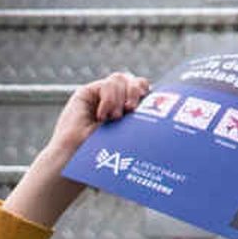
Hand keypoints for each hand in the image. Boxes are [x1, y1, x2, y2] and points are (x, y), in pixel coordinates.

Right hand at [8, 70, 149, 228]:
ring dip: (120, 98)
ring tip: (114, 118)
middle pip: (137, 81)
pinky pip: (108, 83)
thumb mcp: (128, 137)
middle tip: (132, 110)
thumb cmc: (102, 158)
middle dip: (137, 91)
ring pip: (122, 79)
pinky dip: (109, 98)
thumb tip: (160, 108)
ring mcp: (102, 96)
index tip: (152, 109)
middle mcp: (118, 103)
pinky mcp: (88, 92)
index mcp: (131, 114)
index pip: (147, 94)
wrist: (77, 159)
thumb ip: (140, 121)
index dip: (150, 95)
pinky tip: (102, 115)